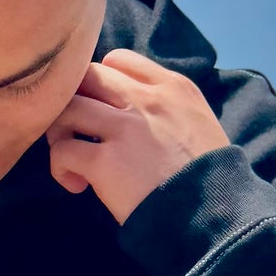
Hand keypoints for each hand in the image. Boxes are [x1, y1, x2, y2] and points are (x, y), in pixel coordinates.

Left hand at [45, 50, 230, 224]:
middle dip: (73, 100)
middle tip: (77, 131)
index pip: (118, 60)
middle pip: (86, 76)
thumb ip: (167, 108)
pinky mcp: (106, 162)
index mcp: (173, 88)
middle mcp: (147, 99)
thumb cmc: (209, 177)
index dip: (101, 83)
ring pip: (68, 107)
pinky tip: (77, 185)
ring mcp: (126, 128)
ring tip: (71, 157)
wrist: (215, 215)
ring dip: (60, 131)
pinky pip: (63, 150)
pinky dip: (61, 167)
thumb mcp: (199, 123)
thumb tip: (130, 111)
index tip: (103, 110)